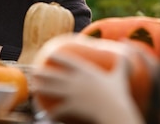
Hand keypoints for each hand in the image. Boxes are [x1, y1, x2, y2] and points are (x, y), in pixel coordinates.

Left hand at [31, 43, 145, 123]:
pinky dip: (50, 113)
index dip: (56, 56)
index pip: (66, 60)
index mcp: (85, 71)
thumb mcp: (121, 74)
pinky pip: (57, 110)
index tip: (48, 53)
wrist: (115, 111)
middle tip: (33, 72)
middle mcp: (75, 80)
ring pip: (50, 90)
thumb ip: (123, 61)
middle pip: (53, 75)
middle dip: (41, 72)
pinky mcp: (71, 107)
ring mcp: (71, 94)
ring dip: (39, 89)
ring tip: (33, 89)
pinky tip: (46, 115)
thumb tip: (127, 45)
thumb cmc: (119, 94)